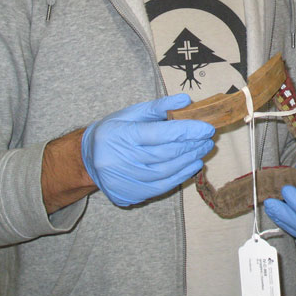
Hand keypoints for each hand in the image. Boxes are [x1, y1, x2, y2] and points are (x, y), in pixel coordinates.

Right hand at [81, 94, 214, 206]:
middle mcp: (119, 160)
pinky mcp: (128, 194)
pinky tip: (192, 166)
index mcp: (120, 135)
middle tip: (208, 138)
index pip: (159, 134)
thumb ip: (158, 106)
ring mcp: (123, 180)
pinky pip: (160, 187)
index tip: (207, 128)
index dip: (186, 131)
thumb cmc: (113, 131)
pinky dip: (180, 176)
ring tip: (203, 150)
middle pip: (164, 154)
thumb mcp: (131, 113)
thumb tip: (185, 100)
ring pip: (164, 172)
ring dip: (188, 161)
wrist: (87, 158)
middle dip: (190, 146)